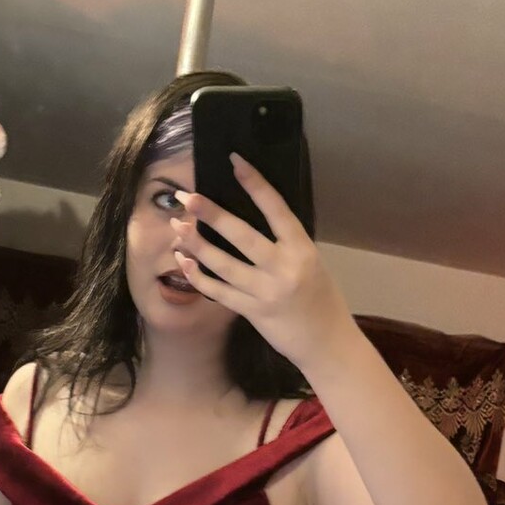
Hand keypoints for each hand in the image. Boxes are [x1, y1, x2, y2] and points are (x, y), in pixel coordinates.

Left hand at [170, 156, 354, 373]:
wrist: (326, 343)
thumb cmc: (320, 299)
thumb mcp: (311, 263)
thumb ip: (285, 244)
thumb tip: (249, 217)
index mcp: (302, 249)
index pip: (276, 209)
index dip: (254, 183)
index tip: (235, 161)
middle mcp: (284, 268)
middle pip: (242, 235)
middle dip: (211, 215)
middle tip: (188, 197)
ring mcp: (266, 292)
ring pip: (223, 264)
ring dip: (197, 244)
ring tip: (177, 226)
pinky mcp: (252, 312)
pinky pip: (219, 292)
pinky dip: (199, 276)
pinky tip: (184, 261)